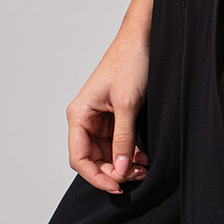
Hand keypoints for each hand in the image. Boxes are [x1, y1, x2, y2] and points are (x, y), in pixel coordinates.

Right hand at [65, 30, 151, 192]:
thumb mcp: (128, 103)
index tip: (117, 185)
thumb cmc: (130, 61)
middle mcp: (86, 118)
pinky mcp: (115, 115)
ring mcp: (101, 118)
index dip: (96, 176)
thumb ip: (123, 139)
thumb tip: (118, 170)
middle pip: (93, 159)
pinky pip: (118, 142)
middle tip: (136, 176)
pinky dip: (128, 153)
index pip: (79, 158)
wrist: (143, 38)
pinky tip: (142, 157)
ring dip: (123, 164)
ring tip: (142, 169)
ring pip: (107, 153)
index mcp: (79, 114)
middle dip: (113, 171)